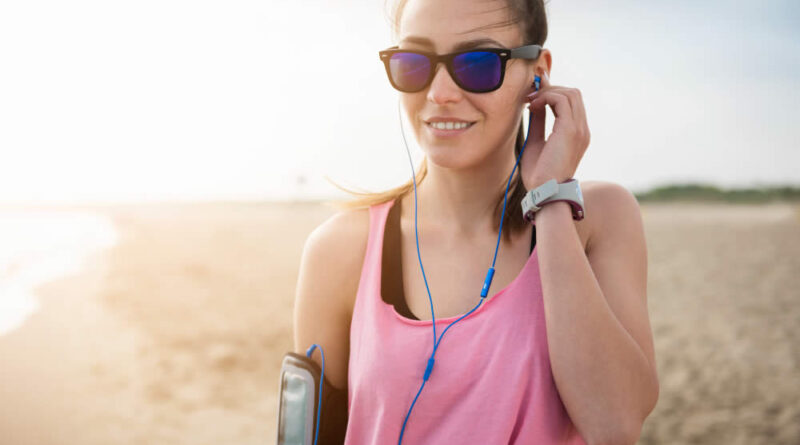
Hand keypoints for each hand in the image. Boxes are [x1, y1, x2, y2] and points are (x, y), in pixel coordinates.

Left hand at [519, 72, 589, 189]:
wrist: (544, 192)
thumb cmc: (539, 174)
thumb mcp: (536, 141)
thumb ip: (538, 121)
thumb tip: (535, 103)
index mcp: (577, 133)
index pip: (572, 101)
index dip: (553, 92)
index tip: (533, 95)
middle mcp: (582, 129)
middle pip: (573, 93)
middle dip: (550, 89)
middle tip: (530, 97)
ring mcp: (579, 129)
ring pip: (570, 93)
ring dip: (547, 92)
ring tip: (531, 102)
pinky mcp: (571, 130)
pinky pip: (561, 100)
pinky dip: (546, 98)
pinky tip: (533, 107)